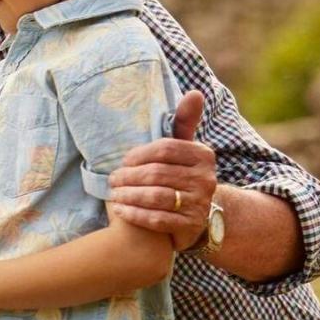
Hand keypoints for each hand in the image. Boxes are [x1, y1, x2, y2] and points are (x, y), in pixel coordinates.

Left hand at [107, 90, 215, 249]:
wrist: (196, 214)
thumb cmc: (180, 174)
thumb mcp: (184, 148)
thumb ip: (184, 122)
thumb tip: (194, 93)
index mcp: (203, 155)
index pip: (164, 149)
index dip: (138, 155)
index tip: (122, 161)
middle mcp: (206, 179)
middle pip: (157, 173)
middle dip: (129, 177)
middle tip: (112, 179)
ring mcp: (200, 204)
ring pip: (156, 196)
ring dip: (129, 195)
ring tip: (113, 194)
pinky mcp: (191, 226)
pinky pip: (158, 219)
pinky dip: (135, 214)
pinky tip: (121, 211)